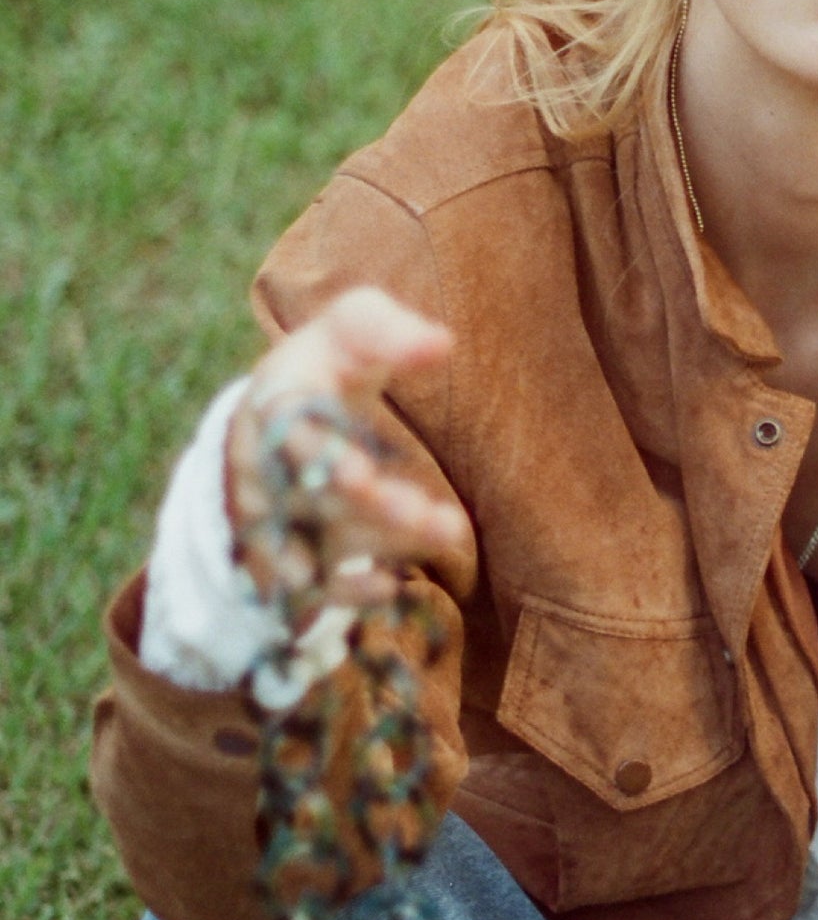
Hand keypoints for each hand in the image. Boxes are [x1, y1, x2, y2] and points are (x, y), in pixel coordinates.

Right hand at [227, 287, 467, 615]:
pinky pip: (316, 583)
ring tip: (448, 534)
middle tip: (434, 517)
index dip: (320, 460)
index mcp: (276, 403)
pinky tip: (392, 589)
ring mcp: (282, 514)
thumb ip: (389, 333)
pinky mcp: (301, 550)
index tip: (360, 475)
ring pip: (324, 540)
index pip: (289, 435)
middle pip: (315, 496)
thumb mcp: (353, 327)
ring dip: (382, 544)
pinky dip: (349, 592)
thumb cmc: (331, 359)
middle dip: (372, 508)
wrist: (286, 403)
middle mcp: (267, 465)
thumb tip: (440, 345)